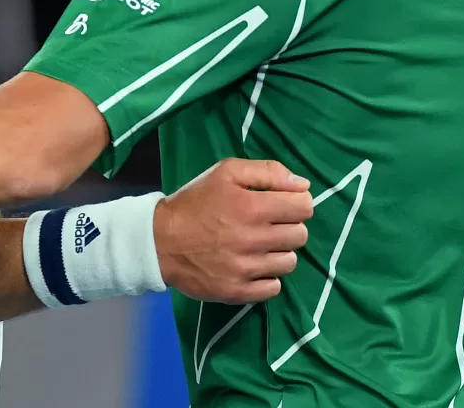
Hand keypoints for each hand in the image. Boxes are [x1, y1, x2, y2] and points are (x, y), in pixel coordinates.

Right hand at [153, 158, 313, 303]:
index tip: (282, 204)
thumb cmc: (195, 202)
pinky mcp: (238, 292)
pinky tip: (252, 266)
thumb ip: (267, 171)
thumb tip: (303, 186)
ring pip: (290, 262)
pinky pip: (274, 287)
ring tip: (258, 246)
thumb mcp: (225, 173)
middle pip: (300, 235)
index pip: (303, 207)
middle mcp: (253, 239)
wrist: (159, 241)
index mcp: (252, 206)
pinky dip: (267, 277)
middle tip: (267, 225)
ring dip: (279, 252)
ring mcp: (246, 269)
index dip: (296, 203)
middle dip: (288, 226)